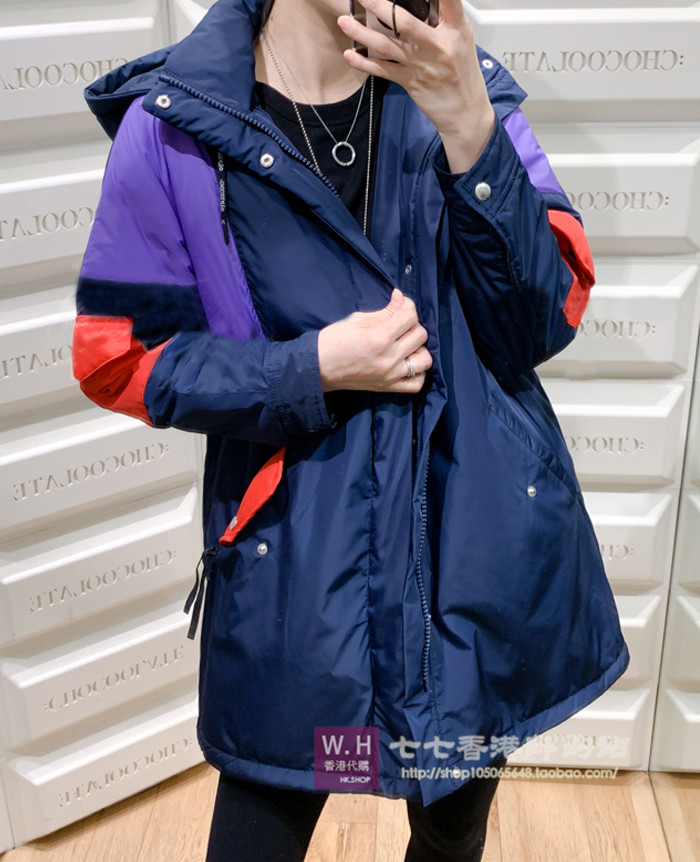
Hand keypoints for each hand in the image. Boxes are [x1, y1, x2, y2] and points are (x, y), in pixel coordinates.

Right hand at [317, 288, 432, 392]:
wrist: (317, 368)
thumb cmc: (333, 341)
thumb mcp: (357, 320)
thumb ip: (384, 312)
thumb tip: (401, 298)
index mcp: (379, 338)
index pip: (410, 316)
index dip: (407, 305)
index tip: (399, 304)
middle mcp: (388, 358)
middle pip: (420, 335)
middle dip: (411, 325)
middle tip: (398, 324)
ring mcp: (390, 376)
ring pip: (425, 359)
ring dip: (418, 349)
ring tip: (405, 345)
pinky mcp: (388, 388)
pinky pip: (416, 383)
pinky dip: (418, 373)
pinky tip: (407, 363)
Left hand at [337, 0, 494, 171]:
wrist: (464, 111)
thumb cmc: (462, 74)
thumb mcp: (461, 41)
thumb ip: (444, 21)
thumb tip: (420, 5)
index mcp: (455, 30)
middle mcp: (437, 45)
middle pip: (403, 22)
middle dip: (379, 6)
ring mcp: (421, 64)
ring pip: (386, 45)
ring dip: (362, 33)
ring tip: (345, 22)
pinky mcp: (410, 81)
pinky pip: (382, 70)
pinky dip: (364, 62)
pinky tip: (350, 54)